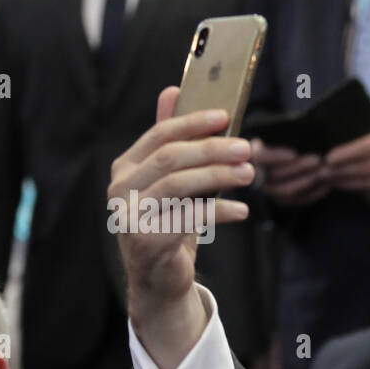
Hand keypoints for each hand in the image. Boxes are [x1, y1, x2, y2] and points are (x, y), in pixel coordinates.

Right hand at [110, 85, 253, 368]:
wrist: (159, 278)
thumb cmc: (170, 223)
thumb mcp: (172, 182)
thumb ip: (171, 141)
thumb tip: (173, 90)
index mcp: (127, 167)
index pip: (160, 135)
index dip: (193, 123)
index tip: (226, 116)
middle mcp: (121, 188)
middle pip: (170, 157)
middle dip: (212, 149)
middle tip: (246, 148)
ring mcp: (129, 214)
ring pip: (177, 184)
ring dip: (217, 176)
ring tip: (248, 174)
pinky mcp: (144, 240)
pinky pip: (187, 218)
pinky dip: (218, 212)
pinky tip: (241, 211)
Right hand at [251, 139, 327, 205]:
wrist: (278, 155)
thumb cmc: (279, 139)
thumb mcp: (277, 133)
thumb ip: (280, 133)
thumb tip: (295, 127)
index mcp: (252, 157)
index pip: (260, 158)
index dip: (276, 157)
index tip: (294, 154)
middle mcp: (255, 176)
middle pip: (276, 175)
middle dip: (299, 168)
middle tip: (317, 160)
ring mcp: (269, 191)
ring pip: (287, 190)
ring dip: (307, 180)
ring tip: (324, 171)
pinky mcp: (282, 200)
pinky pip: (297, 200)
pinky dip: (313, 193)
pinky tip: (326, 185)